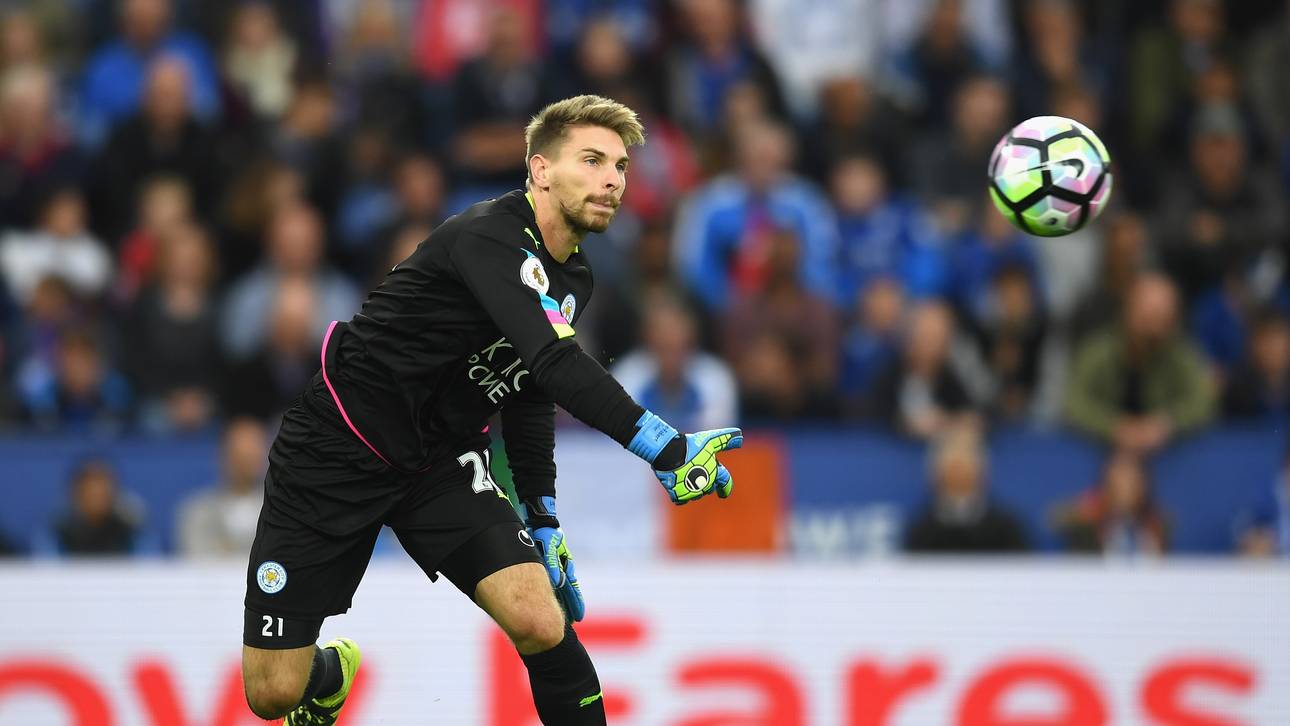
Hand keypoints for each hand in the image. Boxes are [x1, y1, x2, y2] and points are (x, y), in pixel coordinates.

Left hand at [521, 497, 583, 621]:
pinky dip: (552, 592)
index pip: (572, 589)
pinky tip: (548, 600)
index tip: (578, 618)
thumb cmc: (545, 533)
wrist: (538, 520)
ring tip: (564, 615)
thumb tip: (556, 582)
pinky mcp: (544, 564)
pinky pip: (550, 582)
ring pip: (559, 588)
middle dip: (571, 606)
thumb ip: (552, 565)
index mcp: (565, 565)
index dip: (576, 604)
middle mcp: (561, 567)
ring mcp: (553, 566)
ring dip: (562, 601)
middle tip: (573, 622)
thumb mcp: (549, 549)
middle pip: (567, 591)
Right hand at [653, 428, 743, 504]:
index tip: (724, 494)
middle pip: (708, 488)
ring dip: (692, 487)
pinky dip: (680, 493)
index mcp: (715, 474)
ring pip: (695, 494)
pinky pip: (681, 499)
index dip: (726, 487)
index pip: (725, 482)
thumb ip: (725, 440)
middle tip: (695, 471)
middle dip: (704, 482)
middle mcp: (706, 486)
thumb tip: (741, 437)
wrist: (667, 453)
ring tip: (684, 475)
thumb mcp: (709, 440)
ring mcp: (692, 493)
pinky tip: (676, 484)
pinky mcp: (679, 496)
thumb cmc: (690, 446)